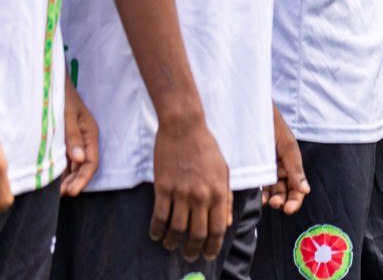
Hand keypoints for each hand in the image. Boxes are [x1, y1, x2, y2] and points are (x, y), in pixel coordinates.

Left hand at [62, 77, 99, 195]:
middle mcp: (85, 138)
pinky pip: (67, 158)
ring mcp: (75, 139)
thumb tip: (78, 159)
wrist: (50, 81)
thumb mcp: (66, 115)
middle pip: (85, 166)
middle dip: (76, 181)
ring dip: (69, 178)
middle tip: (62, 194)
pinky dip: (62, 170)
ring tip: (56, 190)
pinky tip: (53, 178)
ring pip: (76, 164)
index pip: (92, 161)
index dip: (84, 178)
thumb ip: (72, 136)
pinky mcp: (65, 139)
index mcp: (90, 133)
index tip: (71, 192)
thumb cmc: (60, 96)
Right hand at [150, 112, 232, 259]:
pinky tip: (156, 235)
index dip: (213, 245)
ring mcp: (181, 193)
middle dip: (193, 249)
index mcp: (219, 191)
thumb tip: (226, 222)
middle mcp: (201, 195)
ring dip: (173, 242)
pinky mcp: (163, 188)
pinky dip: (157, 230)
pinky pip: (159, 217)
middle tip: (189, 255)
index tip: (208, 254)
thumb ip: (226, 197)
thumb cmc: (206, 148)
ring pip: (176, 228)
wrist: (185, 128)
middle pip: (197, 233)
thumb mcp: (223, 171)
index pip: (217, 228)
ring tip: (171, 246)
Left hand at [263, 104, 308, 214]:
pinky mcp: (255, 169)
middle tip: (279, 205)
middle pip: (286, 192)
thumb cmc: (274, 126)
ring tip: (270, 202)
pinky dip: (262, 193)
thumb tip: (305, 190)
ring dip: (273, 199)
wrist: (254, 113)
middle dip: (284, 201)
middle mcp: (281, 169)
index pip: (297, 187)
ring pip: (273, 191)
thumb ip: (295, 168)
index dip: (295, 199)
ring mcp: (268, 170)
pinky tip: (261, 198)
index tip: (289, 208)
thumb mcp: (288, 146)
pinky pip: (260, 185)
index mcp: (293, 164)